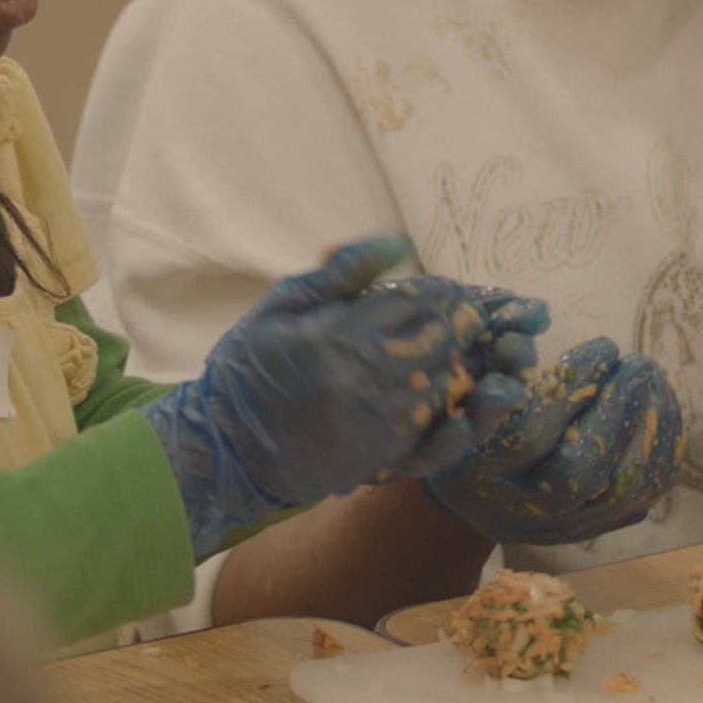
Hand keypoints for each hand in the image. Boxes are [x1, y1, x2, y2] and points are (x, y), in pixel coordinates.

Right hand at [140, 235, 540, 556]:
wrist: (225, 446)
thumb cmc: (248, 368)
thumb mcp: (283, 305)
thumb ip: (341, 275)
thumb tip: (397, 243)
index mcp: (343, 334)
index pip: (417, 302)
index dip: (443, 293)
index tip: (450, 290)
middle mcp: (368, 379)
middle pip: (441, 341)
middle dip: (464, 326)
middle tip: (477, 318)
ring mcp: (379, 423)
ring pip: (446, 385)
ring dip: (468, 366)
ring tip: (474, 353)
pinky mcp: (381, 459)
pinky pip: (437, 438)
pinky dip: (459, 417)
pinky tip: (466, 402)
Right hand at [422, 338, 684, 545]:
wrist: (478, 498)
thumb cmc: (470, 426)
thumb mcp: (467, 392)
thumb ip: (495, 361)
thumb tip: (536, 317)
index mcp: (474, 472)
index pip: (527, 434)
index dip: (572, 387)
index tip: (602, 346)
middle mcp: (517, 510)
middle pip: (580, 473)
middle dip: (619, 412)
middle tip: (639, 364)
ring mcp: (559, 527)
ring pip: (621, 491)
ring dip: (650, 430)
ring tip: (655, 380)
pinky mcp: (593, 528)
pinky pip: (642, 496)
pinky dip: (661, 450)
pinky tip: (662, 408)